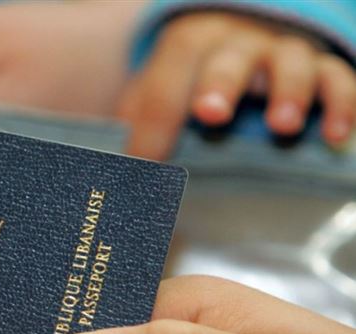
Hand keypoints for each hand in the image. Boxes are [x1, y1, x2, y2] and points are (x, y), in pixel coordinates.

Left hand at [119, 12, 355, 159]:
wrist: (245, 43)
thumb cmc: (193, 81)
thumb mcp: (158, 93)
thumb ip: (138, 124)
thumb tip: (112, 179)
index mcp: (187, 46)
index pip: (163, 85)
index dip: (151, 126)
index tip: (142, 165)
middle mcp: (237, 43)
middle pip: (227, 59)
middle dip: (218, 85)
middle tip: (210, 113)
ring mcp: (283, 53)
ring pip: (290, 63)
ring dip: (287, 94)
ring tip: (282, 127)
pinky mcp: (324, 69)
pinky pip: (340, 80)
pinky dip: (342, 105)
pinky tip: (336, 136)